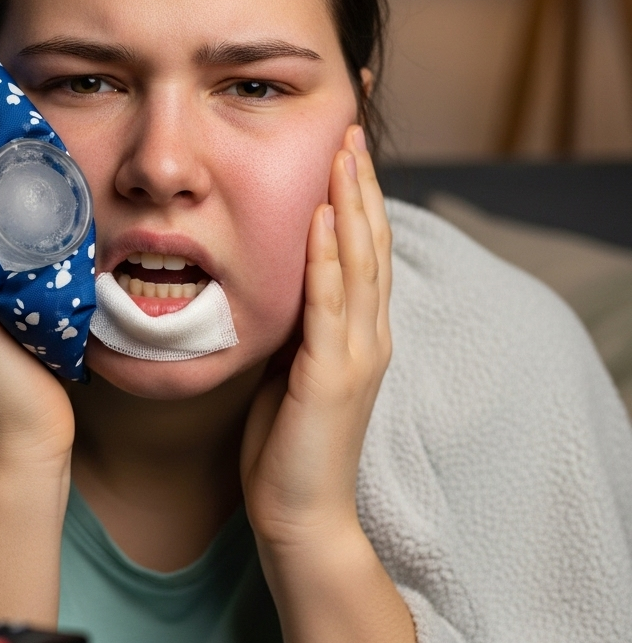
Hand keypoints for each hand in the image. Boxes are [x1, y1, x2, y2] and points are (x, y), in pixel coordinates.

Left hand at [240, 124, 391, 546]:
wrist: (300, 513)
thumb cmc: (287, 445)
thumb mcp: (289, 370)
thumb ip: (294, 327)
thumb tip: (271, 284)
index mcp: (357, 333)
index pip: (363, 250)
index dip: (358, 197)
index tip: (345, 149)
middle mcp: (368, 335)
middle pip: (370, 242)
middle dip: (360, 183)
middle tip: (351, 128)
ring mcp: (357, 353)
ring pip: (360, 262)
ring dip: (351, 203)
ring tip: (344, 152)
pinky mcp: (333, 374)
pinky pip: (331, 303)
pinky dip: (330, 258)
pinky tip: (324, 219)